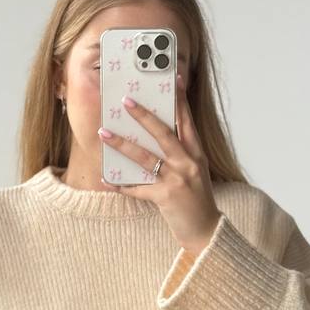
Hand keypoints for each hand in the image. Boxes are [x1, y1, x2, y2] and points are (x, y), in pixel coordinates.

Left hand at [99, 73, 220, 254]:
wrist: (206, 231)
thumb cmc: (197, 199)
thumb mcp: (194, 171)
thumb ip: (180, 153)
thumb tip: (153, 135)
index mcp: (196, 154)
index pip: (187, 121)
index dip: (180, 99)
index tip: (174, 78)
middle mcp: (188, 163)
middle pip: (164, 133)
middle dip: (143, 115)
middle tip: (126, 100)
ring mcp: (177, 180)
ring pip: (146, 157)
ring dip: (122, 144)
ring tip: (104, 132)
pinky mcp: (165, 198)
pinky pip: (137, 188)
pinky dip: (121, 184)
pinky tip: (106, 178)